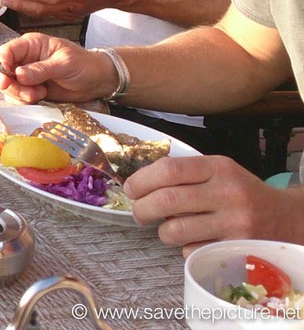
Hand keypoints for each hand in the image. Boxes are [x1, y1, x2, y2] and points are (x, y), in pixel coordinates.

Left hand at [0, 0, 121, 19]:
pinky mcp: (67, 13)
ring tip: (7, 1)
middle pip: (43, 10)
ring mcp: (69, 12)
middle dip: (22, 6)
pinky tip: (21, 2)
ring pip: (43, 14)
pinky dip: (33, 8)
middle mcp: (72, 7)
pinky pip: (47, 13)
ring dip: (24, 8)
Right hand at [0, 33, 115, 103]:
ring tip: (40, 94)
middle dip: (12, 85)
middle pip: (2, 72)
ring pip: (8, 87)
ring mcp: (26, 75)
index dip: (2, 65)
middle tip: (29, 93)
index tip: (7, 78)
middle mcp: (24, 59)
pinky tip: (40, 98)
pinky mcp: (30, 89)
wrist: (97, 81)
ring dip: (19, 95)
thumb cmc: (84, 64)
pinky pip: (16, 97)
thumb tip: (18, 74)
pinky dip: (24, 101)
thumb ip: (41, 69)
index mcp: (30, 45)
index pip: (5, 52)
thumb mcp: (64, 63)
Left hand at [126, 155, 303, 255]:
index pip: (168, 169)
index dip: (141, 180)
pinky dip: (184, 247)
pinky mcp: (236, 249)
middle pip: (166, 200)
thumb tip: (137, 184)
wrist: (288, 218)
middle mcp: (227, 193)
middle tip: (138, 213)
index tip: (130, 189)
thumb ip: (185, 173)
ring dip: (161, 231)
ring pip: (175, 230)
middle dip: (141, 209)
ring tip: (167, 228)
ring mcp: (234, 223)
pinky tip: (195, 240)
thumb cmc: (243, 193)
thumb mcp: (220, 171)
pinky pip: (191, 251)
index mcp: (219, 167)